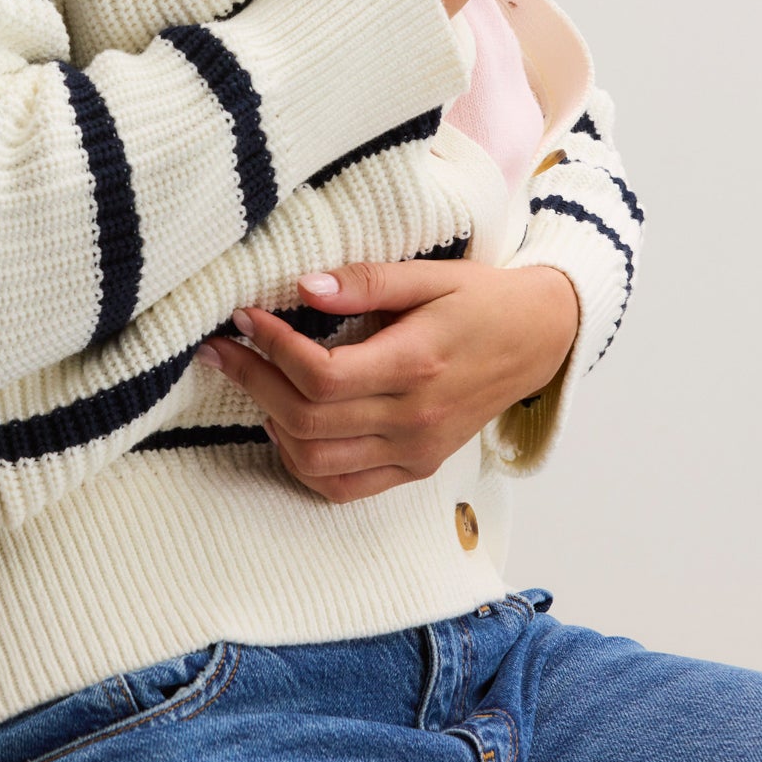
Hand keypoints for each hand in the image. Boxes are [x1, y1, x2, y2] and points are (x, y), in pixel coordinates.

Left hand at [195, 260, 578, 503]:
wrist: (539, 340)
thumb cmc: (481, 300)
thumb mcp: (429, 274)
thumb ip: (365, 281)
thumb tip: (304, 286)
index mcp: (416, 365)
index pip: (320, 375)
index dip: (271, 348)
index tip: (244, 317)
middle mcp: (414, 418)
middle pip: (306, 419)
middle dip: (252, 380)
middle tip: (222, 347)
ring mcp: (415, 450)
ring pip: (315, 460)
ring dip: (270, 422)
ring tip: (251, 380)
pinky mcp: (416, 467)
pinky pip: (342, 486)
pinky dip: (302, 464)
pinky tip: (284, 424)